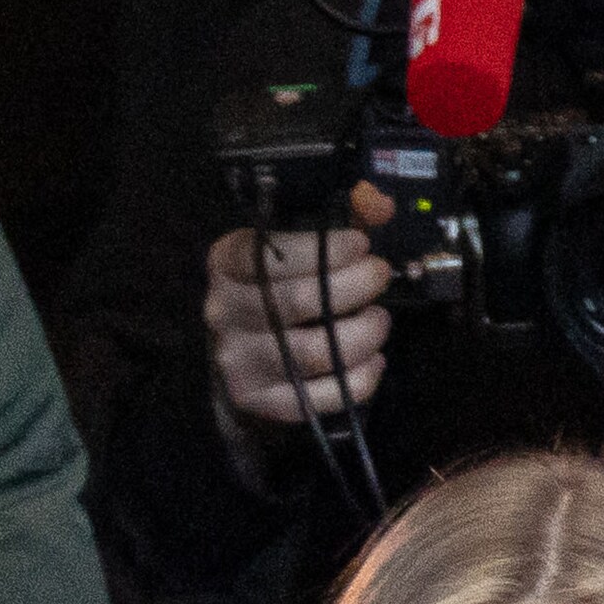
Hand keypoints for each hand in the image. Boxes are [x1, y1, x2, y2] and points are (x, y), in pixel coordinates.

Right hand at [201, 192, 395, 432]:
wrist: (245, 359)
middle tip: (380, 277)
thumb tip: (379, 204)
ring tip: (379, 320)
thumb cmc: (279, 291)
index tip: (362, 245)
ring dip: (362, 334)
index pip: (270, 255)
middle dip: (353, 287)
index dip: (324, 250)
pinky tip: (373, 360)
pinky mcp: (259, 400)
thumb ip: (343, 217)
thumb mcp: (300, 245)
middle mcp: (224, 310)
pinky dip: (357, 379)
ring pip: (313, 353)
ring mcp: (238, 360)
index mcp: (227, 263)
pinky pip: (318, 396)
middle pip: (297, 302)